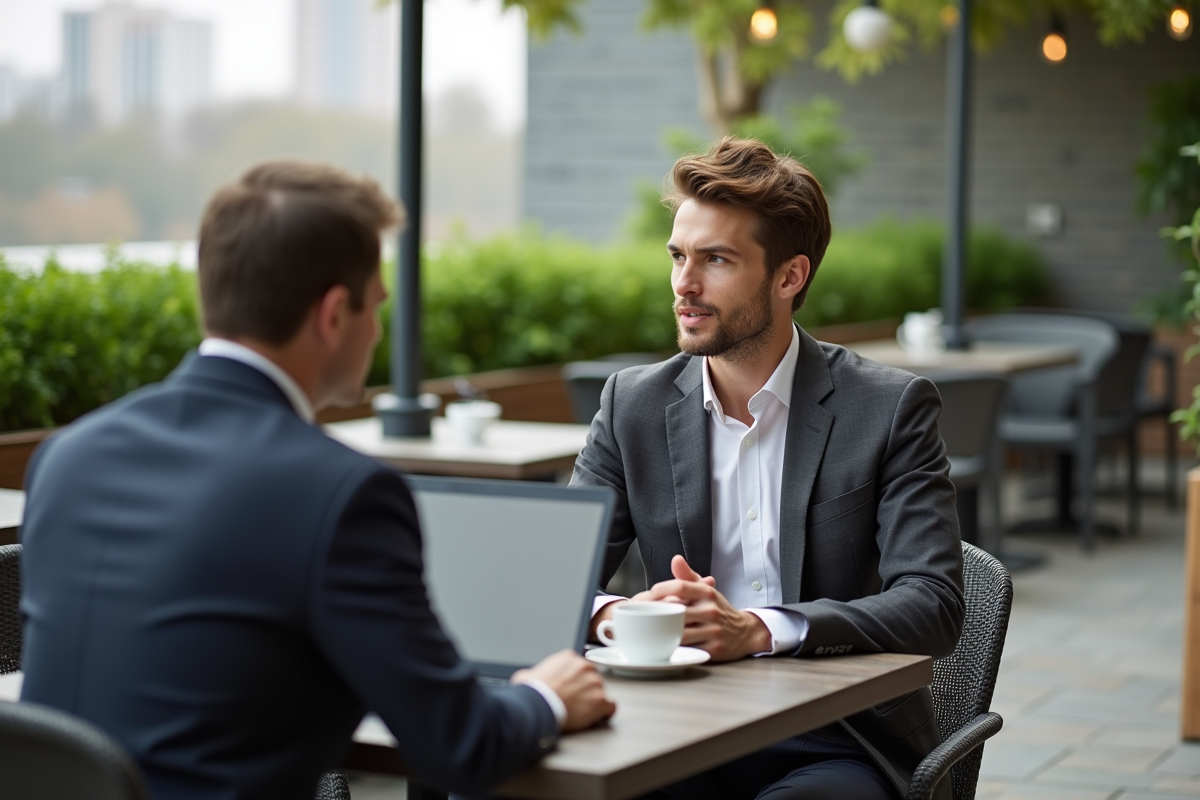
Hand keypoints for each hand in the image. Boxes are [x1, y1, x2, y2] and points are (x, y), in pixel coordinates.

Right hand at [514, 650, 614, 731]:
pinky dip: (606, 712)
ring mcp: (595, 683)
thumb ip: (536, 672)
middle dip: (586, 688)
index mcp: (569, 657)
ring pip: (601, 691)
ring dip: (594, 700)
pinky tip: (600, 716)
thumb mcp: (527, 675)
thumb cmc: (533, 692)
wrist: (538, 706)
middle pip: (592, 677)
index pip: (579, 667)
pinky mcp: (600, 700)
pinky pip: (610, 706)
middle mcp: (585, 666)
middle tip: (576, 700)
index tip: (572, 687)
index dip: (575, 679)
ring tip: (582, 710)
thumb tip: (529, 678)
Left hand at [644, 555, 771, 661]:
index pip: (680, 587)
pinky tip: (664, 646)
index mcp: (707, 593)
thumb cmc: (718, 609)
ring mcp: (714, 631)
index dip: (660, 590)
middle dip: (656, 614)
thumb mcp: (706, 590)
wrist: (745, 632)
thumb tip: (675, 559)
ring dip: (662, 634)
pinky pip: (688, 649)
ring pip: (680, 633)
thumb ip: (687, 576)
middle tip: (641, 617)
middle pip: (677, 611)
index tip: (647, 596)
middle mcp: (712, 610)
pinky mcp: (714, 649)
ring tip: (649, 632)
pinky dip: (674, 648)